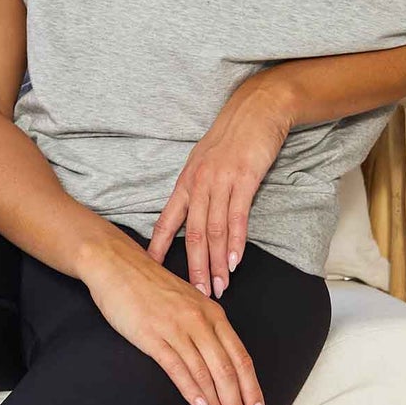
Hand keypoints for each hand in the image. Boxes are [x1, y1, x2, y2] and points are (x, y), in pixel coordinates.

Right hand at [80, 230, 266, 404]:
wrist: (116, 264)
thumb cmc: (150, 286)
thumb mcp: (187, 302)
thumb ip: (204, 327)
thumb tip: (217, 360)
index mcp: (213, 313)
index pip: (241, 357)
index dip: (252, 388)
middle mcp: (200, 321)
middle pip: (228, 369)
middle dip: (237, 404)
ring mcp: (177, 328)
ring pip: (206, 373)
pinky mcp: (153, 336)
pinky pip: (178, 368)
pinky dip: (192, 391)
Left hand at [146, 74, 293, 299]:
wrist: (256, 110)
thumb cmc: (231, 138)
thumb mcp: (205, 163)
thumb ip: (197, 190)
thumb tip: (190, 219)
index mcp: (186, 182)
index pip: (166, 221)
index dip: (157, 248)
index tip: (149, 272)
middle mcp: (199, 184)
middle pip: (192, 234)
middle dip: (193, 268)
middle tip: (196, 294)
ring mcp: (221, 181)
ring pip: (214, 230)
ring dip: (216, 263)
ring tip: (219, 287)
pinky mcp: (244, 179)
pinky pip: (237, 217)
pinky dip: (235, 242)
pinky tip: (234, 261)